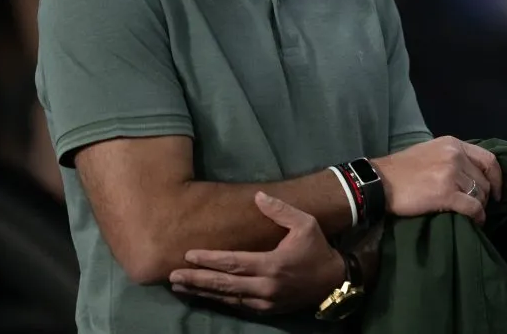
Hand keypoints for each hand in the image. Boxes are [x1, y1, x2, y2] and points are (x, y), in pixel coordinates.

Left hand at [169, 192, 343, 313]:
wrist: (333, 280)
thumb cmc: (317, 248)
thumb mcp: (306, 223)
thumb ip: (281, 210)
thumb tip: (258, 197)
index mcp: (272, 264)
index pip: (234, 262)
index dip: (209, 259)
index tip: (188, 255)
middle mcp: (265, 286)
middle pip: (224, 284)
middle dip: (197, 280)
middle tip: (172, 277)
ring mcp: (265, 301)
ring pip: (227, 298)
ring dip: (202, 292)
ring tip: (180, 287)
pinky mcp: (267, 310)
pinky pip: (238, 306)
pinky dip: (219, 300)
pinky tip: (205, 295)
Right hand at [372, 136, 502, 224]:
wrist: (379, 182)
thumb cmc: (402, 170)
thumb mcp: (430, 151)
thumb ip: (452, 157)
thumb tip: (472, 174)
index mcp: (453, 144)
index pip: (489, 159)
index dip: (497, 177)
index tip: (496, 191)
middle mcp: (455, 155)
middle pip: (484, 180)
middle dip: (485, 196)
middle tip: (478, 206)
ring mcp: (451, 174)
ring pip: (480, 194)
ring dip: (480, 207)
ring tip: (473, 214)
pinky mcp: (445, 193)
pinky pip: (472, 207)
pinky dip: (477, 217)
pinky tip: (474, 222)